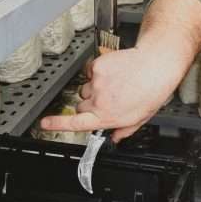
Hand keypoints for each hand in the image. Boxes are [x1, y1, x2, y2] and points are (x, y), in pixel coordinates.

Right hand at [38, 45, 185, 141]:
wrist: (156, 64)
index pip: (76, 123)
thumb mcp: (140, 118)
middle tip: (106, 100)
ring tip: (114, 85)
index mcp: (107, 116)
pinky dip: (98, 73)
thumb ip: (124, 130)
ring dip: (93, 89)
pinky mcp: (97, 67)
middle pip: (80, 105)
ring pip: (85, 89)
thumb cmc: (152, 91)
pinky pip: (90, 72)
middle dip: (88, 105)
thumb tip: (115, 137)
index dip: (57, 124)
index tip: (45, 124)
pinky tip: (114, 73)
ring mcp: (96, 83)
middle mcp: (99, 101)